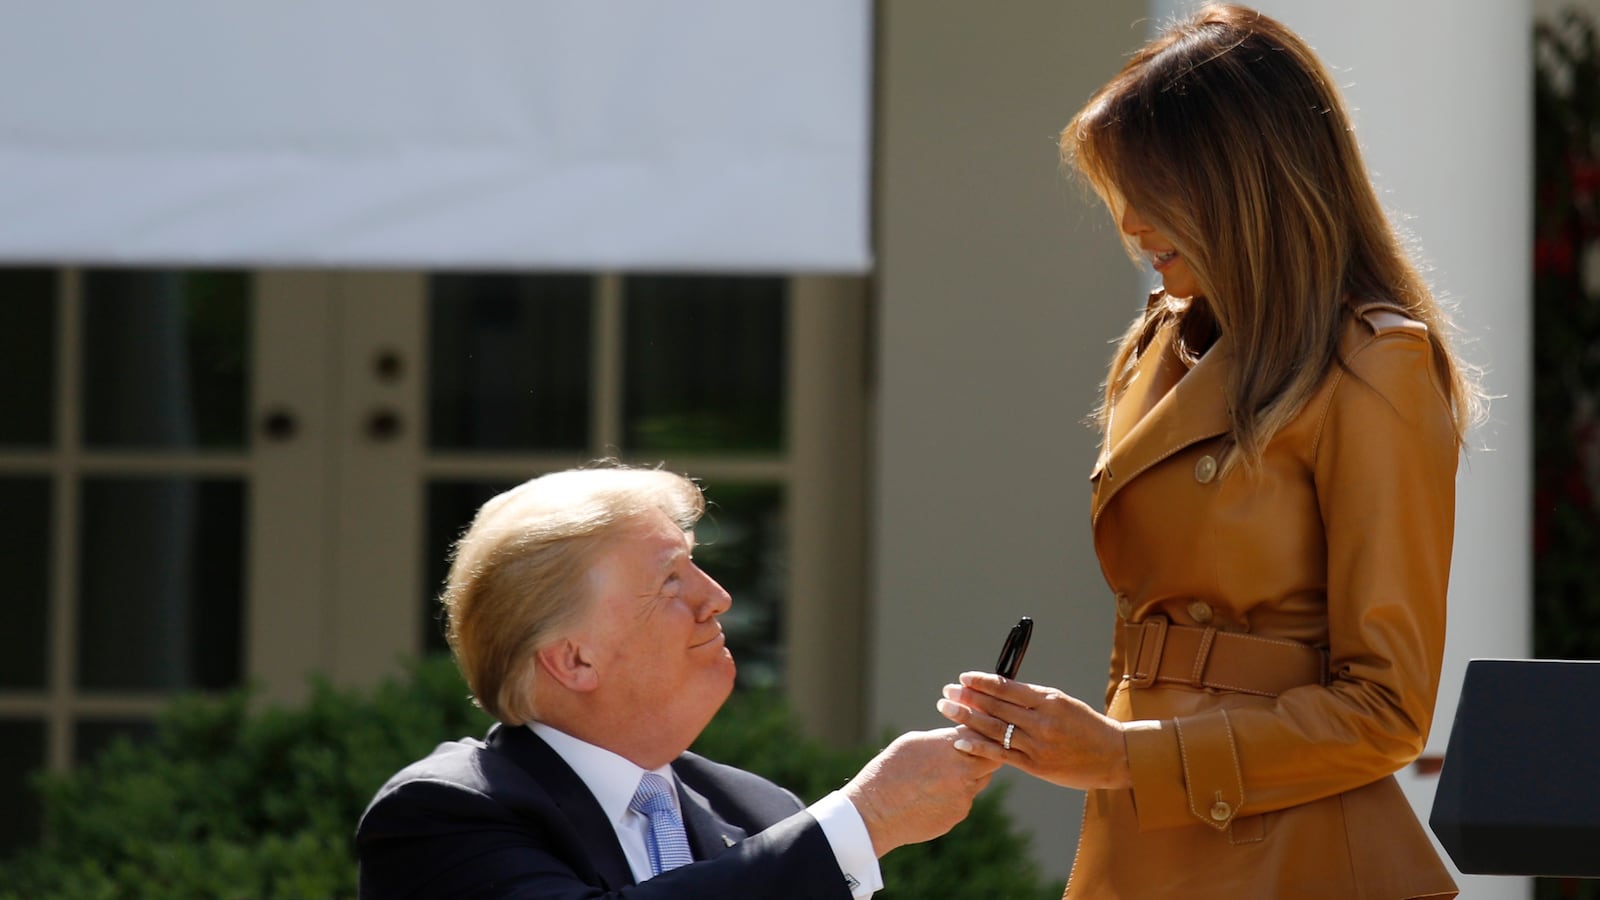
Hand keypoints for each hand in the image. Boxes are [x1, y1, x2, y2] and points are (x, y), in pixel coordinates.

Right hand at [841, 728, 1000, 856]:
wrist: (876, 811)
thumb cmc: (890, 770)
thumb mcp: (913, 742)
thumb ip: (943, 739)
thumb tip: (961, 736)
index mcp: (951, 746)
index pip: (983, 733)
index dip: (981, 733)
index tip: (976, 732)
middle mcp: (963, 770)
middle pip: (992, 759)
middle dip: (984, 755)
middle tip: (970, 753)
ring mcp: (964, 795)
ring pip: (979, 781)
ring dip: (969, 776)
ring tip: (942, 776)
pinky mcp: (959, 813)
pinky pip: (965, 800)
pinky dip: (955, 796)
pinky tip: (932, 796)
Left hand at [937, 672, 1133, 790]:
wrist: (1114, 756)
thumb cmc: (1086, 725)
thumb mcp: (1062, 703)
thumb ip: (1032, 698)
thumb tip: (998, 689)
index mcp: (1049, 700)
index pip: (1007, 687)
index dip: (982, 682)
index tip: (963, 678)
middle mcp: (1042, 721)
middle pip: (996, 707)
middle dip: (967, 697)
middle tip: (946, 692)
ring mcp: (1038, 744)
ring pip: (994, 728)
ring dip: (966, 717)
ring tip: (946, 709)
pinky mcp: (1036, 766)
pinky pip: (1001, 754)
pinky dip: (978, 746)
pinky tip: (959, 739)